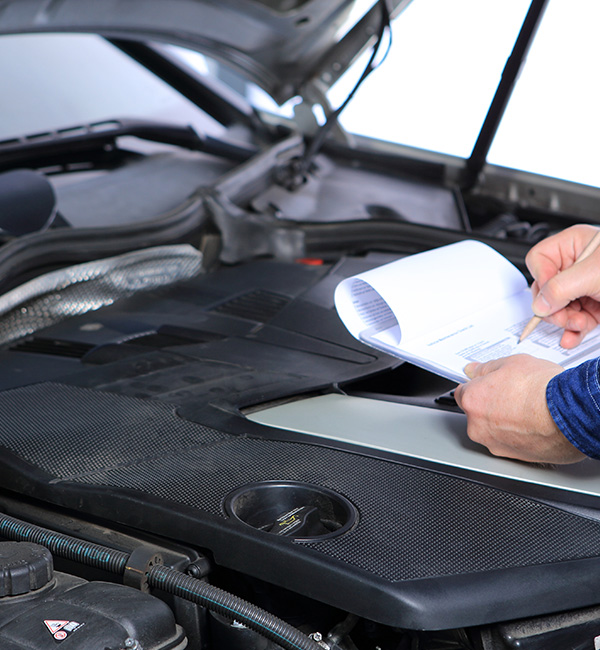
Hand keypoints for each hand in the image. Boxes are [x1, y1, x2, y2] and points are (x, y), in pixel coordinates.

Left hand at [453, 354, 584, 463]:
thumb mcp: (512, 363)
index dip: (476, 387)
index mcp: (473, 401)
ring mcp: (495, 444)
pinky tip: (535, 425)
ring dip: (505, 423)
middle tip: (513, 396)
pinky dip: (520, 436)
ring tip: (528, 411)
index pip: (463, 393)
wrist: (569, 414)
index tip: (485, 385)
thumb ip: (486, 368)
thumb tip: (474, 370)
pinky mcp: (515, 458)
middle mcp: (478, 426)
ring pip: (494, 431)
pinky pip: (512, 444)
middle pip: (477, 414)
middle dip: (491, 406)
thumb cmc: (542, 389)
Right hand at [526, 224, 599, 347]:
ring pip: (558, 308)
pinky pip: (575, 319)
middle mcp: (577, 264)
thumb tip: (539, 303)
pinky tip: (572, 336)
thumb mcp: (594, 273)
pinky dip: (573, 331)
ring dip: (565, 321)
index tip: (552, 295)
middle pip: (546, 289)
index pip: (538, 260)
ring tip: (576, 325)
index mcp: (573, 244)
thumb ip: (561, 287)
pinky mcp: (596, 305)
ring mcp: (586, 286)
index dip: (542, 281)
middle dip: (554, 308)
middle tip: (564, 315)